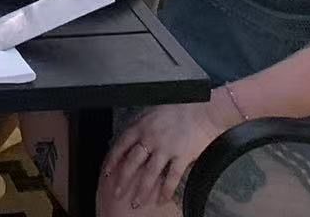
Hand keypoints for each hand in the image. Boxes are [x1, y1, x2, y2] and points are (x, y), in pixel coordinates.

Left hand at [103, 99, 233, 208]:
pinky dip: (166, 190)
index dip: (112, 160)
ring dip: (142, 190)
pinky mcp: (182, 156)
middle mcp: (150, 138)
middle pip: (132, 163)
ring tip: (136, 202)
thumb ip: (141, 125)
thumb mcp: (152, 111)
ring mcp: (166, 148)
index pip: (121, 146)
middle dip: (123, 180)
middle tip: (116, 193)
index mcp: (141, 126)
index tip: (107, 172)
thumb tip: (131, 137)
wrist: (202, 109)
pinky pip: (172, 177)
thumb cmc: (178, 107)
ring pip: (149, 173)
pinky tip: (161, 200)